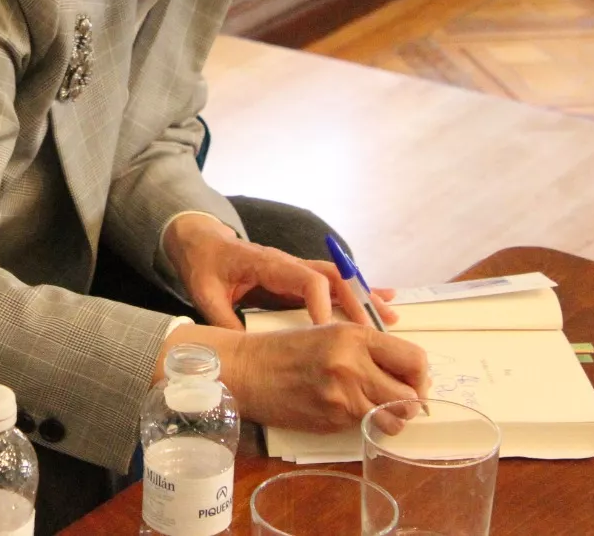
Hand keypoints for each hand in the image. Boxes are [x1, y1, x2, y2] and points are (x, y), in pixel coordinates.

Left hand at [162, 214, 397, 329]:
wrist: (202, 243)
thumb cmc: (204, 266)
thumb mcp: (205, 294)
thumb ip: (224, 320)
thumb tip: (243, 349)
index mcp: (268, 264)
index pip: (305, 279)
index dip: (321, 302)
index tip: (329, 330)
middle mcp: (289, 264)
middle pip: (332, 278)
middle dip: (355, 303)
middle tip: (374, 331)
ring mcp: (297, 269)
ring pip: (338, 280)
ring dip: (363, 298)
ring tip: (391, 317)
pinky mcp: (299, 278)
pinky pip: (333, 284)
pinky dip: (357, 293)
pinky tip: (382, 301)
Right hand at [226, 322, 430, 433]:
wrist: (248, 370)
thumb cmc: (287, 348)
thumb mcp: (331, 332)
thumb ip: (367, 348)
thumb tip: (406, 371)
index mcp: (355, 336)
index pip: (414, 359)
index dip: (421, 376)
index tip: (413, 381)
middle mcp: (353, 365)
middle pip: (410, 394)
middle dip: (412, 400)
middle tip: (401, 399)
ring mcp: (342, 395)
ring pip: (394, 418)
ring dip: (393, 417)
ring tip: (379, 408)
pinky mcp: (332, 419)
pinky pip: (366, 426)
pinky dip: (367, 423)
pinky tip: (351, 411)